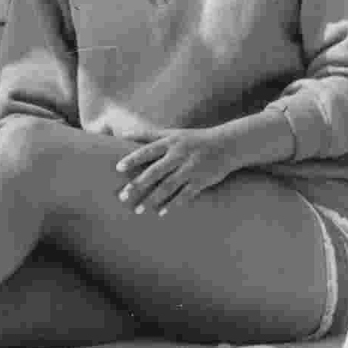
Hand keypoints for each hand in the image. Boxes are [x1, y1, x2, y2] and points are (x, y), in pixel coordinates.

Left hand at [114, 126, 246, 214]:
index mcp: (171, 142)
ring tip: (138, 210)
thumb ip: (148, 134)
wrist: (229, 145)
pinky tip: (161, 213)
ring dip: (152, 199)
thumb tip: (122, 134)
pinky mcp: (202, 180)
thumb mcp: (173, 134)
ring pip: (168, 186)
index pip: (148, 150)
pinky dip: (173, 205)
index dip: (133, 159)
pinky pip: (185, 195)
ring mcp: (191, 168)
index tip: (118, 168)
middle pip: (155, 171)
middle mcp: (180, 155)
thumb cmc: (194, 139)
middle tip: (122, 196)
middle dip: (138, 184)